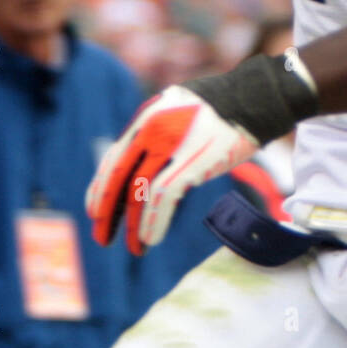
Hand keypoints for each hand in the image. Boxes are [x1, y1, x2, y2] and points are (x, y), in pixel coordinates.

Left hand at [86, 86, 258, 253]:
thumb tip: (143, 160)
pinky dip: (154, 221)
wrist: (252, 99)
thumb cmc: (219, 108)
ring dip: (133, 225)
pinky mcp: (191, 160)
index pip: (114, 157)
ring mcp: (171, 145)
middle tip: (101, 236)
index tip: (94, 211)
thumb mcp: (177, 110)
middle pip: (120, 177)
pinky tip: (152, 239)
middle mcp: (152, 129)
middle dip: (107, 211)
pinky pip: (163, 197)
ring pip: (139, 192)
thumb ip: (157, 131)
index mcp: (146, 118)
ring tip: (134, 248)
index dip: (100, 187)